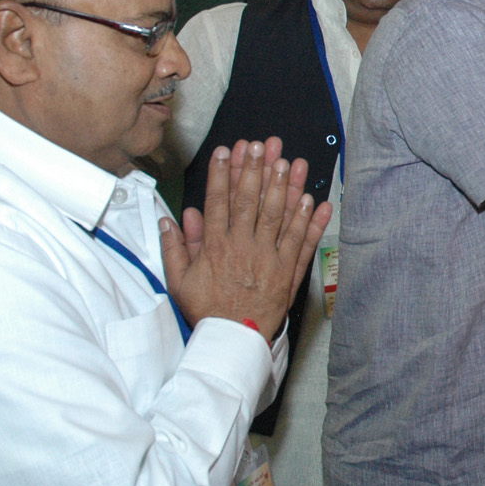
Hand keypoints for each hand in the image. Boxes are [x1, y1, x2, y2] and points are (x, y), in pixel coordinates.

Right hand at [162, 139, 333, 340]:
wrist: (232, 340)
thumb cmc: (206, 310)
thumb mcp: (179, 281)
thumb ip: (175, 247)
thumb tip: (171, 219)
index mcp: (215, 246)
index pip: (218, 201)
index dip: (223, 173)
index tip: (227, 150)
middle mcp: (242, 246)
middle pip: (250, 201)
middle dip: (257, 169)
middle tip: (262, 145)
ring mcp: (268, 258)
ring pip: (277, 216)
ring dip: (284, 187)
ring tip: (290, 162)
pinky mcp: (287, 271)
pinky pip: (300, 242)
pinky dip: (308, 221)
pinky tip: (313, 200)